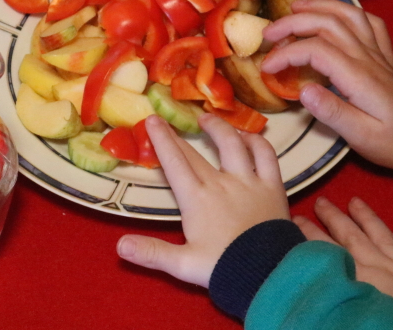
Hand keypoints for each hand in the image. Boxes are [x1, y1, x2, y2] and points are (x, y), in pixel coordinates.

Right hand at [117, 113, 288, 286]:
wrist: (268, 275)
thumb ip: (152, 252)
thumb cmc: (224, 269)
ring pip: (232, 144)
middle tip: (166, 120)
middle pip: (195, 153)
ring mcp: (248, 182)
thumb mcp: (183, 264)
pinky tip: (248, 137)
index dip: (162, 139)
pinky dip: (256, 142)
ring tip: (207, 118)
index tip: (152, 119)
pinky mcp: (272, 187)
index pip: (174, 161)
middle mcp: (220, 183)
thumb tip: (120, 245)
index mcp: (196, 198)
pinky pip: (266, 156)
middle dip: (177, 135)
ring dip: (219, 128)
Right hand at [261, 0, 392, 169]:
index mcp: (359, 77)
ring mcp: (378, 53)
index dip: (286, 54)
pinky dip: (348, 11)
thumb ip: (333, 113)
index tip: (267, 68)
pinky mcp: (385, 55)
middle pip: (327, 23)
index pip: (315, 50)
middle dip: (293, 23)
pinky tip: (334, 15)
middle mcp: (367, 57)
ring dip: (318, 7)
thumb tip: (303, 90)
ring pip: (347, 14)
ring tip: (293, 10)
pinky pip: (368, 22)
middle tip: (268, 34)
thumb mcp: (364, 138)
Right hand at [294, 197, 392, 317]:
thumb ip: (336, 292)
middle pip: (355, 236)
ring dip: (369, 218)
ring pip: (386, 237)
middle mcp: (382, 267)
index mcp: (360, 277)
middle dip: (335, 217)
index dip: (311, 233)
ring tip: (355, 200)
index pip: (330, 249)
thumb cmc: (391, 327)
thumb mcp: (353, 314)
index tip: (296, 217)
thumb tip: (314, 280)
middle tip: (322, 199)